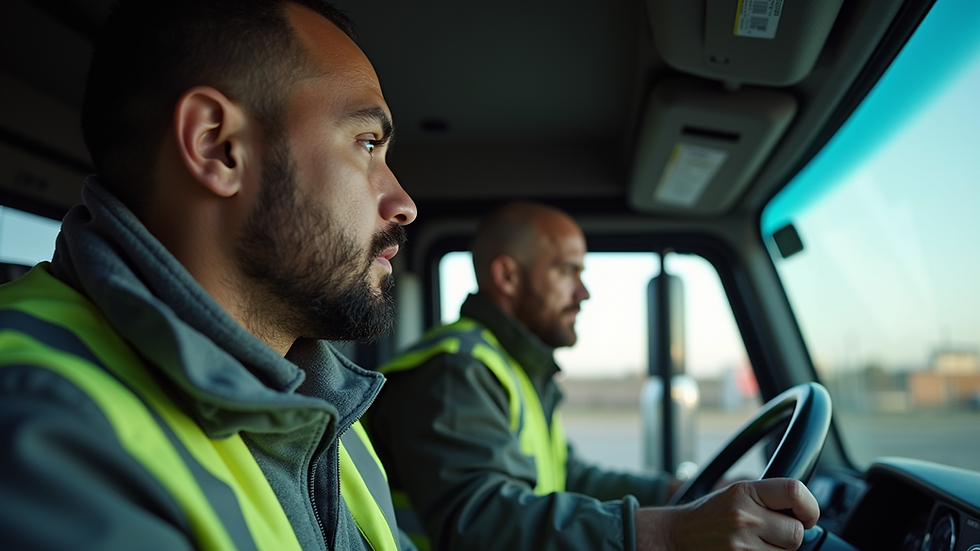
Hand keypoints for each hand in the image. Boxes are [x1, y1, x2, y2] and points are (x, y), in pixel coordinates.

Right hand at [635, 478, 818, 550]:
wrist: (676, 536)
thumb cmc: (710, 515)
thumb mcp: (736, 494)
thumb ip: (769, 499)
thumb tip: (806, 516)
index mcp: (745, 492)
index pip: (795, 492)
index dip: (810, 508)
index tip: (807, 516)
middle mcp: (743, 517)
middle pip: (796, 533)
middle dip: (788, 536)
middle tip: (771, 533)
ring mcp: (740, 545)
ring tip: (754, 544)